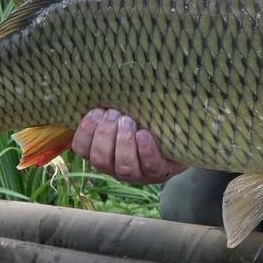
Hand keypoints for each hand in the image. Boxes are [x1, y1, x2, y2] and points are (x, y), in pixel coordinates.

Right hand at [71, 108, 185, 183]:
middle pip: (101, 159)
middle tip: (114, 114)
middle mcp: (117, 168)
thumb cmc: (146, 125)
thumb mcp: (126, 117)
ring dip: (123, 142)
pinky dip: (145, 150)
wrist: (180, 141)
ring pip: (124, 166)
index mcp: (103, 154)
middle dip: (104, 135)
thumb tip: (101, 88)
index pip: (82, 149)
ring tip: (128, 121)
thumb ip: (112, 111)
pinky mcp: (160, 172)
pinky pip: (151, 165)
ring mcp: (139, 174)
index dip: (85, 132)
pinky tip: (144, 134)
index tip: (96, 112)